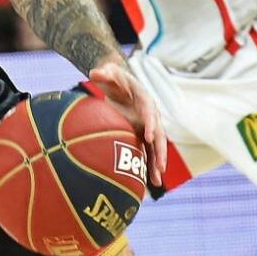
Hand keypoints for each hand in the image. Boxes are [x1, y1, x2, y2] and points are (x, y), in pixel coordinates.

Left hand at [85, 58, 167, 189]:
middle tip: (161, 166)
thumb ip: (104, 72)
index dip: (151, 124)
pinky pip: (146, 151)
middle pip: (159, 135)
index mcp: (145, 99)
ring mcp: (147, 126)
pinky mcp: (141, 134)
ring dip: (156, 163)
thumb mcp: (109, 72)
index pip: (150, 113)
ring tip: (156, 181)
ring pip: (155, 147)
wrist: (117, 84)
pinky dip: (148, 165)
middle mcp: (150, 115)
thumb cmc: (113, 77)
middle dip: (160, 151)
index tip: (149, 136)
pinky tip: (148, 182)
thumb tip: (94, 72)